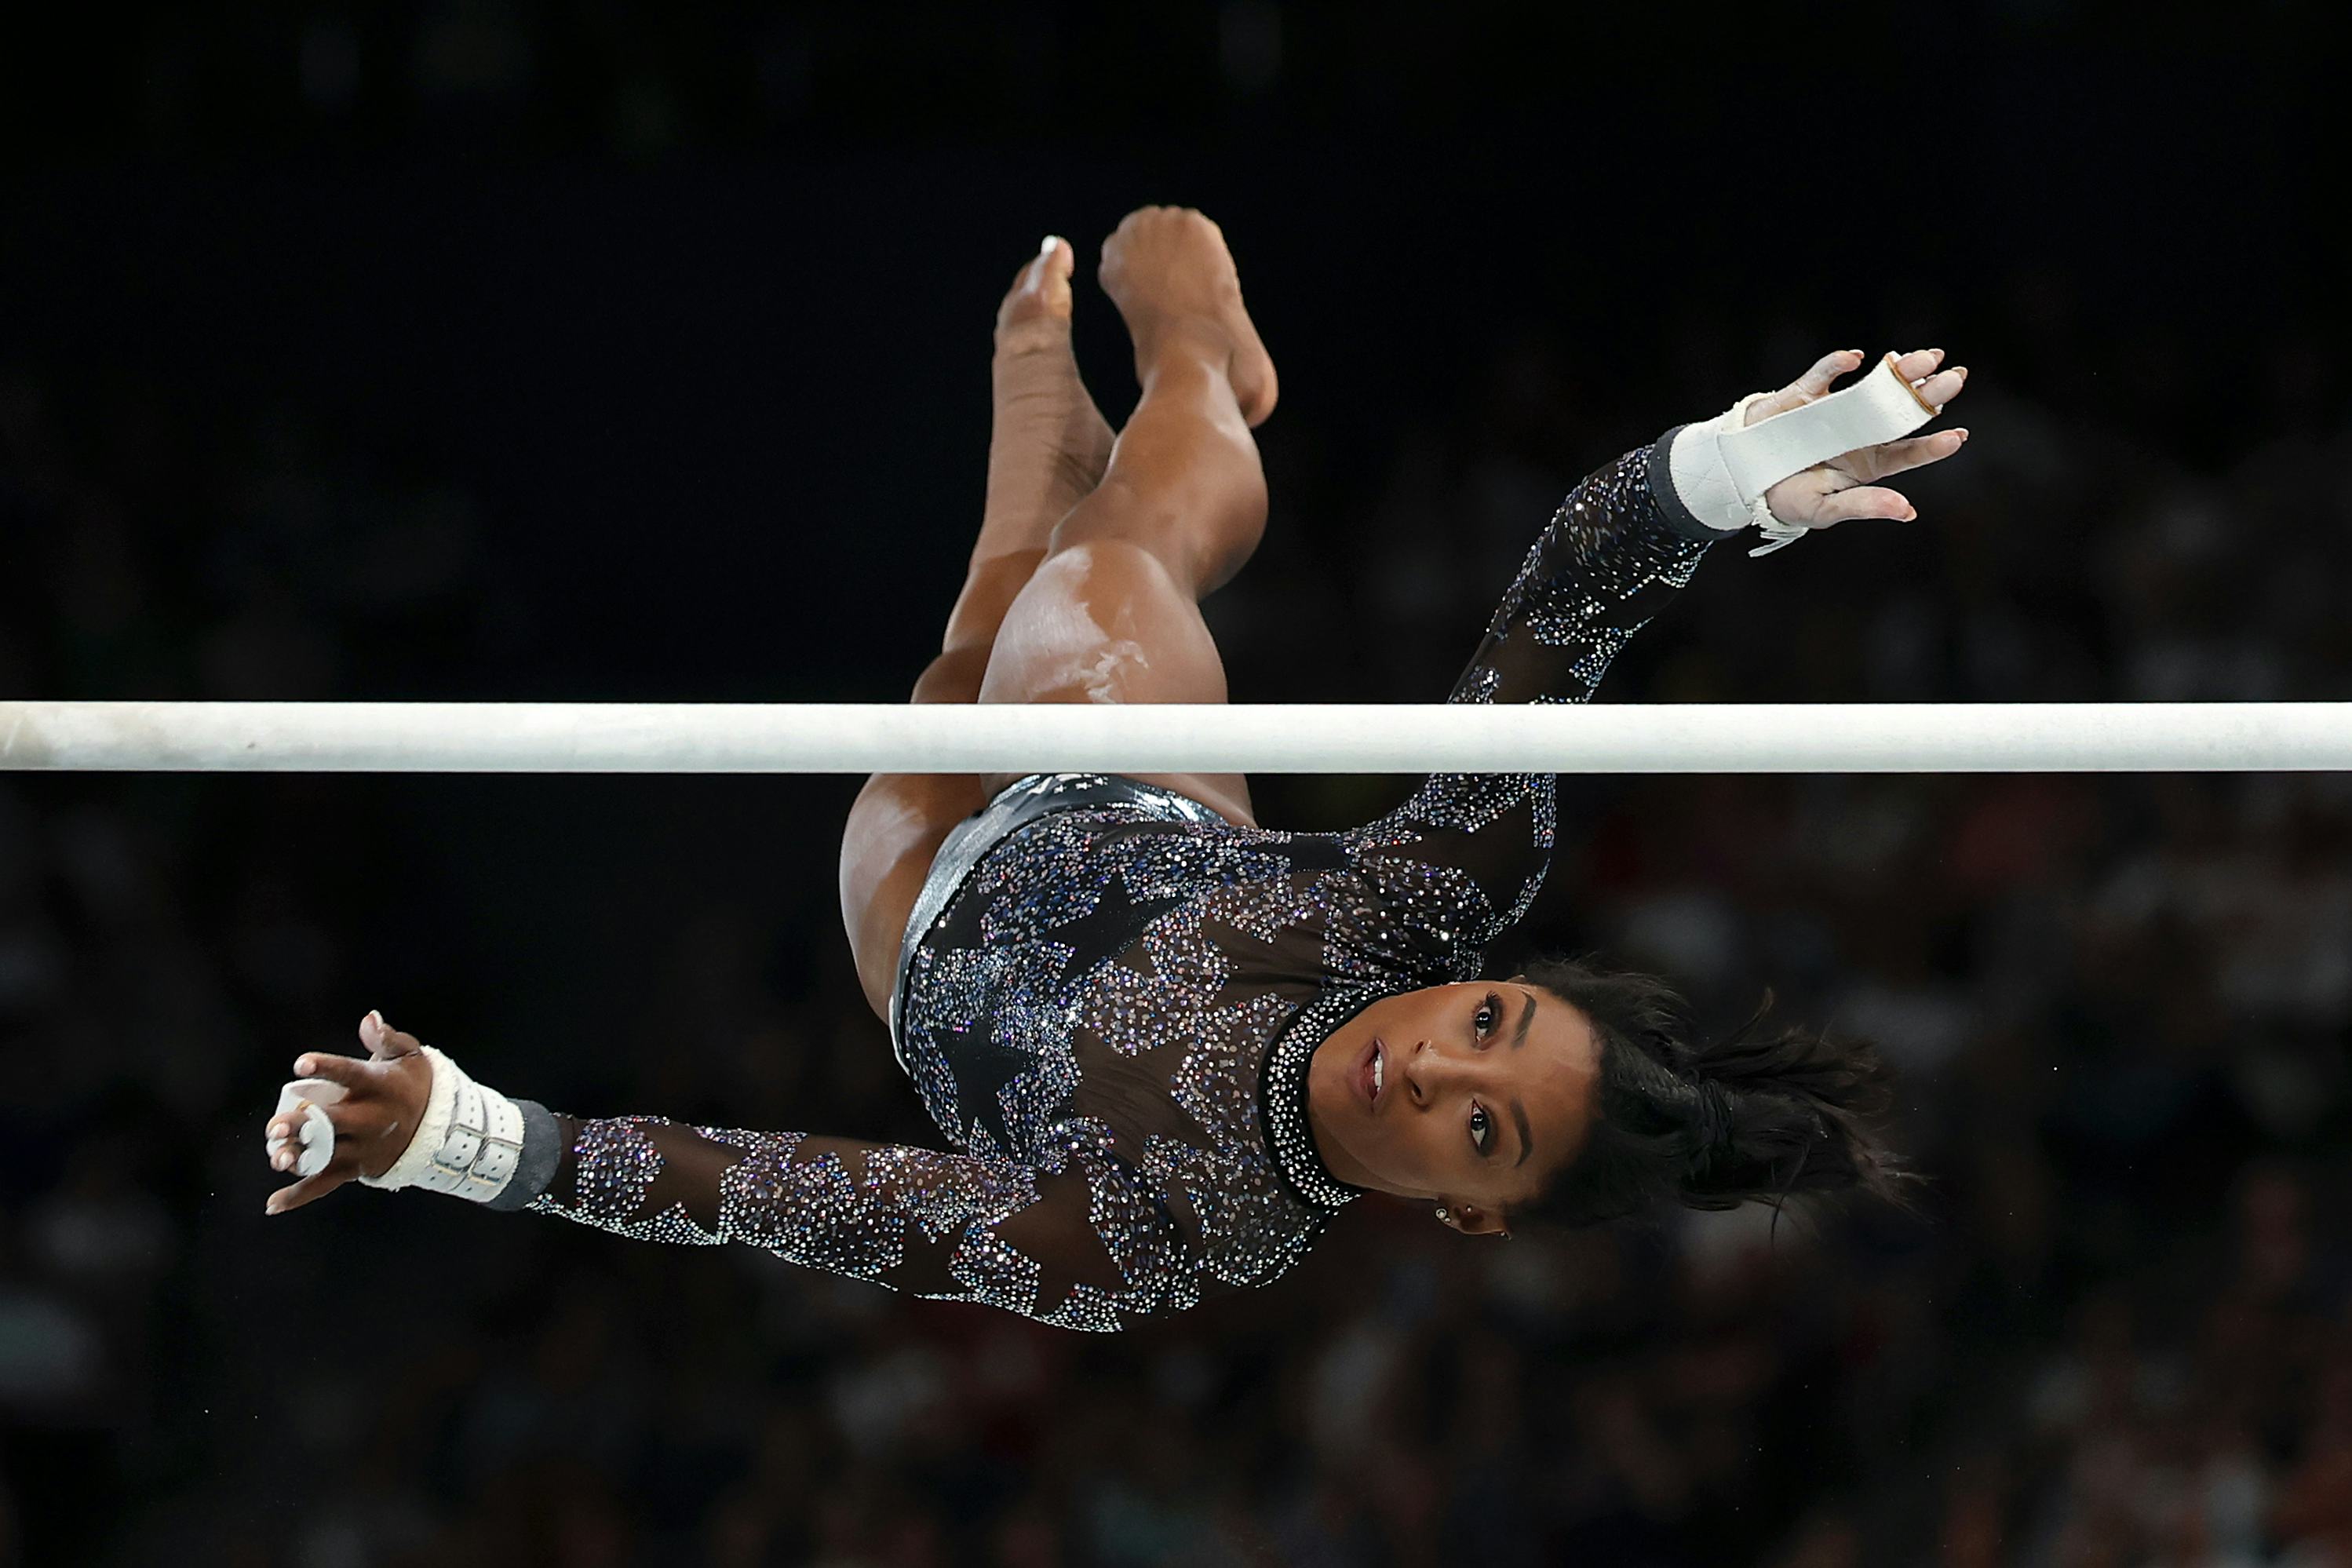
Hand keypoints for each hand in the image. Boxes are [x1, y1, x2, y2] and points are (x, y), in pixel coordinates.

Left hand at [262, 1011, 433, 1214]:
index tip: (301, 1064)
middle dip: (304, 1126)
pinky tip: (273, 1204)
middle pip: (333, 1123)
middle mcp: (371, 1119)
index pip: (350, 1074)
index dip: (326, 1068)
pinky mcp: (357, 1168)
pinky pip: (326, 1184)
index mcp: (379, 1086)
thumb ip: (385, 1037)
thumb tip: (368, 1017)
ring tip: (277, 1157)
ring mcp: (363, 1147)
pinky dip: (299, 1196)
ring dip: (299, 1159)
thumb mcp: (408, 1055)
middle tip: (276, 1125)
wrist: (440, 1126)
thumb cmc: (412, 1082)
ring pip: (327, 1155)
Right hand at [1744, 348, 1969, 528]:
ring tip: (1927, 358)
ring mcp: (1836, 409)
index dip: (1933, 445)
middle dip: (1929, 394)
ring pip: (1875, 386)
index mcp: (1869, 463)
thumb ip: (1863, 506)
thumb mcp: (1824, 509)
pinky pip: (1823, 375)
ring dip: (1900, 371)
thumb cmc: (1787, 498)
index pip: (1908, 452)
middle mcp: (1860, 432)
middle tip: (1956, 378)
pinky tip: (1855, 359)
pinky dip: (1836, 365)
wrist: (1741, 476)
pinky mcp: (1806, 394)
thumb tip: (1907, 511)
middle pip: (1902, 411)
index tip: (1957, 437)